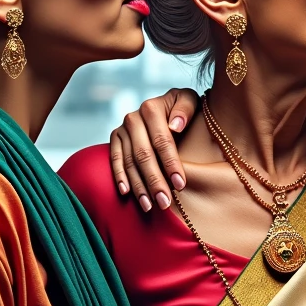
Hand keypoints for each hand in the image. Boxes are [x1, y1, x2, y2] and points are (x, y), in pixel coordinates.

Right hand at [108, 88, 198, 211]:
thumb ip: (185, 108)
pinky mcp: (115, 137)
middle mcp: (133, 118)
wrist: (167, 105)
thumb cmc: (183, 108)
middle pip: (144, 155)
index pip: (162, 141)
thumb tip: (175, 126)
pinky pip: (115, 159)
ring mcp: (122, 128)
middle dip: (154, 181)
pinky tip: (126, 193)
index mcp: (152, 108)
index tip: (180, 184)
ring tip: (149, 205)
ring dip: (139, 185)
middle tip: (164, 202)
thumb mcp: (189, 100)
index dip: (171, 163)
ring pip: (130, 161)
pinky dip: (119, 176)